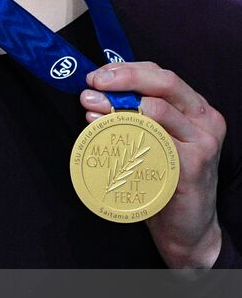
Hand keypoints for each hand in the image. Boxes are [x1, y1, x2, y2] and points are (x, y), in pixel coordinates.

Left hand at [81, 61, 225, 267]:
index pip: (161, 74)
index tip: (96, 76)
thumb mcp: (155, 139)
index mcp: (196, 108)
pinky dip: (126, 134)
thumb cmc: (165, 179)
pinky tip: (105, 135)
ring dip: (117, 106)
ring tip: (91, 110)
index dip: (126, 70)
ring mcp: (203, 141)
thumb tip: (96, 92)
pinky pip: (155, 142)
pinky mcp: (193, 165)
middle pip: (164, 83)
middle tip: (92, 85)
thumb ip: (137, 114)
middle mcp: (205, 119)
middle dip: (123, 78)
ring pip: (158, 109)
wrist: (188, 228)